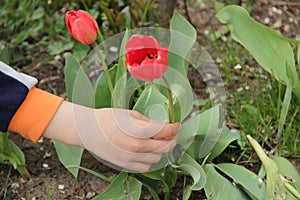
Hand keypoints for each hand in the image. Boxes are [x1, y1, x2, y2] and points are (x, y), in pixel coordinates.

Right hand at [44, 101, 179, 171]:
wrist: (87, 130)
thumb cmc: (107, 118)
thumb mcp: (129, 114)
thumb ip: (147, 122)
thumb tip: (161, 125)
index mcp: (137, 131)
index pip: (164, 131)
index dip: (174, 127)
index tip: (176, 124)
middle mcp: (136, 147)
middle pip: (164, 147)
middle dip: (171, 139)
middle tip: (171, 133)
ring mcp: (130, 158)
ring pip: (157, 158)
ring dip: (160, 149)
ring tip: (156, 140)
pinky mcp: (125, 165)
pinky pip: (146, 166)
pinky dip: (150, 159)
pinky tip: (146, 150)